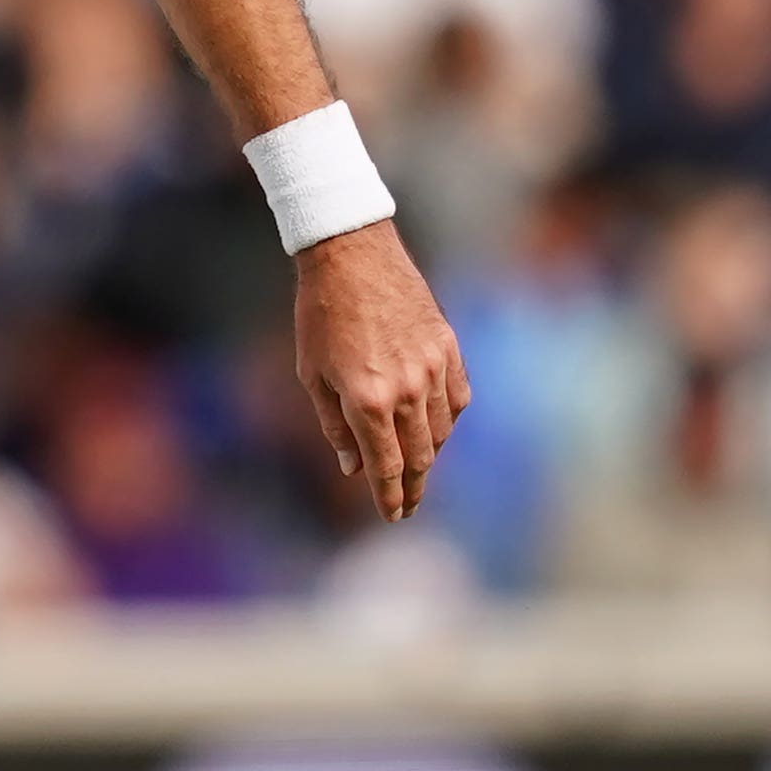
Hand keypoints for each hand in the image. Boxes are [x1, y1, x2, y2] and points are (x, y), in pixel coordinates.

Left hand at [293, 220, 467, 521]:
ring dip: (430, 453)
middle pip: (421, 456)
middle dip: (414, 485)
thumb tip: (353, 466)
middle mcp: (407, 389)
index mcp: (368, 400)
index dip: (391, 496)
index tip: (393, 515)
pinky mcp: (448, 347)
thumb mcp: (313, 374)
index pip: (387, 466)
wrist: (351, 254)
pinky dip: (448, 418)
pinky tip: (437, 425)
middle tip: (409, 504)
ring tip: (418, 465)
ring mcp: (433, 368)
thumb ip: (336, 425)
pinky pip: (457, 398)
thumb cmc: (320, 314)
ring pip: (442, 430)